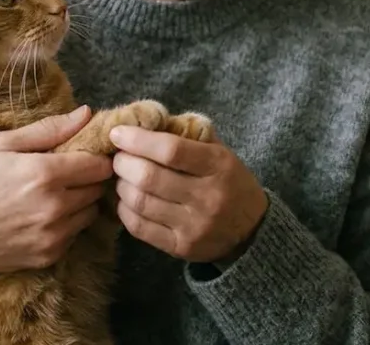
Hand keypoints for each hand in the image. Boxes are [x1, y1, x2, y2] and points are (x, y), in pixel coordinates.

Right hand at [0, 106, 112, 292]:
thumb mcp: (2, 145)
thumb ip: (48, 130)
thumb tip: (86, 114)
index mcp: (45, 174)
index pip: (98, 165)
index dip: (94, 157)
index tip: (81, 155)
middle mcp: (54, 207)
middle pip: (97, 189)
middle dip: (86, 179)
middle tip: (64, 174)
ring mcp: (52, 236)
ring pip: (89, 213)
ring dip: (79, 203)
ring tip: (52, 196)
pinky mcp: (48, 257)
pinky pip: (74, 235)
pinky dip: (65, 225)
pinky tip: (40, 217)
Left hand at [109, 125, 268, 264]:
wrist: (252, 231)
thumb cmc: (229, 182)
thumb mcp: (220, 152)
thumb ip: (187, 135)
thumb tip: (145, 121)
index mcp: (219, 165)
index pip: (170, 150)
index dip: (138, 140)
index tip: (118, 133)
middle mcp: (208, 197)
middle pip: (149, 177)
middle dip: (123, 163)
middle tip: (118, 157)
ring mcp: (194, 226)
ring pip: (140, 202)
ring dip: (121, 185)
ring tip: (122, 177)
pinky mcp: (181, 247)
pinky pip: (140, 227)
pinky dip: (125, 210)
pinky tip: (126, 200)